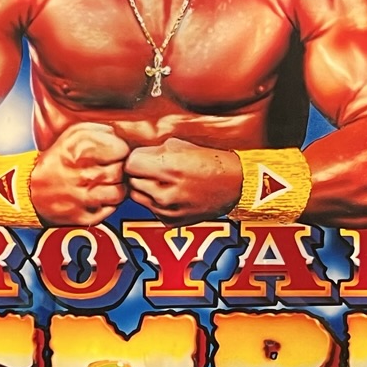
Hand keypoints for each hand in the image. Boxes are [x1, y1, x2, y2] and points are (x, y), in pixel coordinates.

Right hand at [29, 123, 129, 225]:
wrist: (31, 189)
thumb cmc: (57, 161)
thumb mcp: (72, 136)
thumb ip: (98, 130)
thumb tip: (119, 136)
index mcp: (79, 150)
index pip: (121, 149)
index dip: (120, 150)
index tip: (114, 153)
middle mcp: (80, 174)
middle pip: (121, 170)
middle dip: (118, 168)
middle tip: (109, 168)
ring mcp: (81, 197)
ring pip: (119, 192)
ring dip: (116, 187)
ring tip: (107, 183)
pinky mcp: (81, 216)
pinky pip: (110, 209)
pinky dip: (108, 203)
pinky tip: (98, 196)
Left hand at [126, 137, 241, 221]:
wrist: (235, 186)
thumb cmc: (214, 164)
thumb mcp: (182, 145)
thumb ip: (155, 150)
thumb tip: (139, 155)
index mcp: (169, 168)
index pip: (130, 164)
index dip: (136, 158)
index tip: (142, 157)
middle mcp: (166, 192)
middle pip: (132, 180)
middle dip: (140, 173)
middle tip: (154, 168)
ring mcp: (168, 209)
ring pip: (138, 196)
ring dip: (145, 188)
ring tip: (162, 181)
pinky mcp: (171, 220)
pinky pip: (150, 209)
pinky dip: (156, 201)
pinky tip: (172, 193)